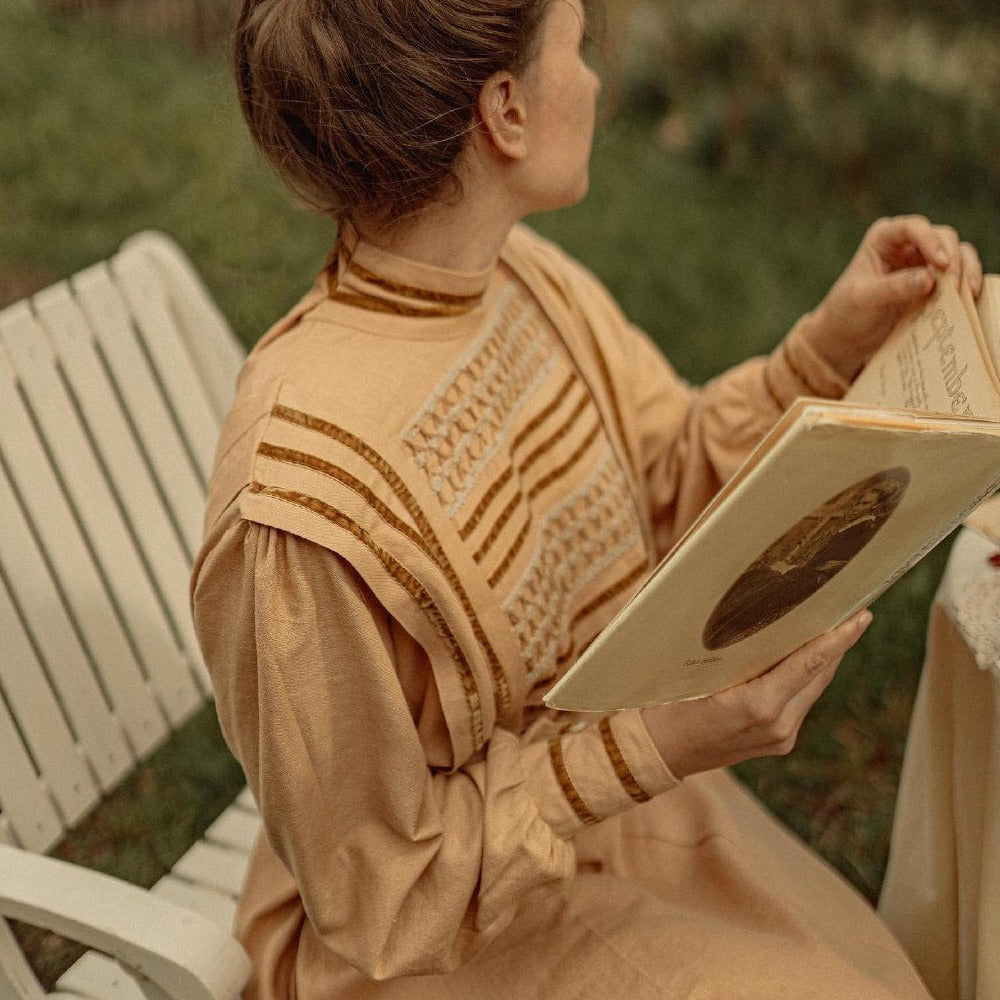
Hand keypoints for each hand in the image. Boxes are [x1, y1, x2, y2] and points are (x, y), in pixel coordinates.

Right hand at [640, 609, 871, 778]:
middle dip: (837, 644)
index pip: (810, 662)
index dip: (839, 638)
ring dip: (823, 660)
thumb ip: (744, 654)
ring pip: (813, 688)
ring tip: (833, 629)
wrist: (659, 752)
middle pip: (820, 675)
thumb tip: (774, 622)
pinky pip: (801, 702)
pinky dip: (805, 678)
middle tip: (851, 611)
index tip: (861, 616)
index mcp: (760, 706)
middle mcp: (779, 726)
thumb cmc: (670, 705)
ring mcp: (781, 738)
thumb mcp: (702, 672)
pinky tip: (804, 658)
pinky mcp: (779, 743)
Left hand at [805, 215, 982, 381]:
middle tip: (954, 287)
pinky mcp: (934, 282)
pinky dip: (966, 283)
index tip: (941, 265)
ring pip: (957, 253)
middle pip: (942, 237)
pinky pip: (959, 274)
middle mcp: (906, 244)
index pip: (912, 228)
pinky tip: (968, 298)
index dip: (930, 241)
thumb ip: (893, 288)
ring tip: (965, 294)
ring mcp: (923, 262)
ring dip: (965, 270)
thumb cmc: (847, 312)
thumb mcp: (864, 300)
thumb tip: (929, 279)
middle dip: (952, 259)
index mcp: (883, 238)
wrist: (847, 336)